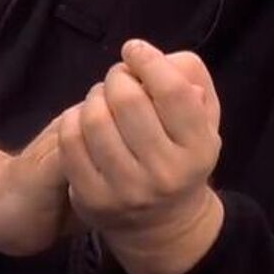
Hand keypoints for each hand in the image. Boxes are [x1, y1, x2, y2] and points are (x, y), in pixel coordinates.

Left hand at [58, 39, 225, 273]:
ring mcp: (127, 190)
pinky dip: (72, 119)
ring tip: (102, 99)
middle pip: (128, 100)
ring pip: (95, 119)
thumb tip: (157, 59)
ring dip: (94, 97)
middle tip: (118, 78)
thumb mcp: (203, 121)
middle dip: (118, 76)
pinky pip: (70, 142)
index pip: (173, 91)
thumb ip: (191, 80)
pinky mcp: (93, 200)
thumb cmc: (180, 155)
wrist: (162, 224)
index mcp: (199, 149)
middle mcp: (166, 173)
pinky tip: (83, 120)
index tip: (134, 50)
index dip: (149, 60)